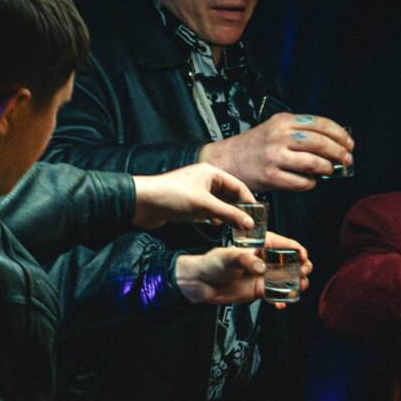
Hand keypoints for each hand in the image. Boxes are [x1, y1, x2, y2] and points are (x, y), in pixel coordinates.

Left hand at [129, 162, 255, 232]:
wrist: (143, 203)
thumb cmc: (170, 195)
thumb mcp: (205, 206)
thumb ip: (230, 214)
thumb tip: (249, 223)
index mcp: (211, 173)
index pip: (238, 186)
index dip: (250, 201)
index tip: (258, 215)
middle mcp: (205, 181)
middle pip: (230, 196)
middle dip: (239, 210)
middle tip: (249, 224)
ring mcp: (197, 193)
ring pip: (220, 205)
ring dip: (228, 215)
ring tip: (236, 228)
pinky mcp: (189, 205)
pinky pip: (209, 211)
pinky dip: (216, 218)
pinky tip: (217, 225)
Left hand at [175, 231, 311, 305]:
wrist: (201, 283)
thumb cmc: (212, 263)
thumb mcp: (228, 257)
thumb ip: (246, 260)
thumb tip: (261, 268)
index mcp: (260, 246)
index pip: (284, 244)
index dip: (297, 249)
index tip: (303, 256)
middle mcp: (265, 260)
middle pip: (291, 262)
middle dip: (302, 267)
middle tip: (303, 272)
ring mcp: (264, 276)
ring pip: (288, 279)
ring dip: (297, 283)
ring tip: (299, 287)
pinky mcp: (260, 290)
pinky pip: (277, 295)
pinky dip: (282, 300)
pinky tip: (283, 304)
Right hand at [200, 112, 352, 193]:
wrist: (227, 160)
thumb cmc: (255, 146)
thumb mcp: (275, 128)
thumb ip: (300, 132)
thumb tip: (334, 143)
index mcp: (283, 121)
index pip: (320, 124)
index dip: (340, 134)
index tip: (349, 143)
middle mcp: (279, 136)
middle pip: (320, 143)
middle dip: (339, 153)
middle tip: (347, 159)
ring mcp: (275, 156)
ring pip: (314, 163)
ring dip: (327, 168)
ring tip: (329, 170)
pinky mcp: (271, 176)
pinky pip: (302, 183)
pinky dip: (311, 183)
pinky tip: (311, 181)